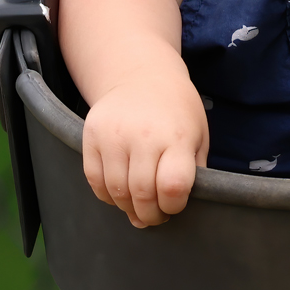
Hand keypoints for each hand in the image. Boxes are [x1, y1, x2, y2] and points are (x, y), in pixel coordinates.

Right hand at [81, 68, 208, 226]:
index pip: (172, 186)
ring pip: (116, 191)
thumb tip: (172, 209)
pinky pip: (95, 180)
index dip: (173, 205)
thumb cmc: (177, 111)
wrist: (143, 75)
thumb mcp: (198, 136)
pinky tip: (120, 191)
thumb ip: (193, 172)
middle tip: (155, 214)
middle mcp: (144, 134)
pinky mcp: (92, 134)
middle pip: (141, 194)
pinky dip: (107, 195)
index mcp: (176, 136)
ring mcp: (114, 134)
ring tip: (138, 203)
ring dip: (128, 207)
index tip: (174, 203)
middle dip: (150, 214)